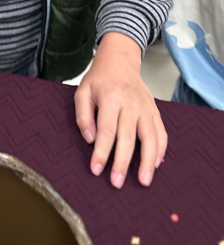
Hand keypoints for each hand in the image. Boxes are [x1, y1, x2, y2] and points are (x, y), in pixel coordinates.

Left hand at [74, 32, 166, 188]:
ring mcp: (145, 108)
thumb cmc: (99, 80)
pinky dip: (160, 150)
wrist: (120, 61)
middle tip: (116, 183)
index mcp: (110, 99)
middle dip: (122, 163)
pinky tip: (156, 164)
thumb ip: (83, 115)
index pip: (106, 131)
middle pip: (127, 138)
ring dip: (147, 161)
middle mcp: (130, 104)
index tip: (96, 170)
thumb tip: (90, 139)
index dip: (102, 152)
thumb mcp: (82, 92)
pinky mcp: (155, 111)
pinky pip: (161, 133)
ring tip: (144, 181)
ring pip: (150, 138)